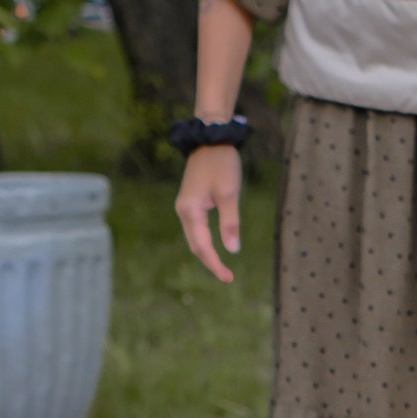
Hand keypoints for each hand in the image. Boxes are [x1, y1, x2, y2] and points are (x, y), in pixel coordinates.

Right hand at [174, 144, 241, 283]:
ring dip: (207, 253)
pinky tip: (216, 247)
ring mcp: (185, 207)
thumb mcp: (229, 193)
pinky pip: (196, 229)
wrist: (211, 139)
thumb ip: (230, 223)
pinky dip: (205, 241)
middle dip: (210, 262)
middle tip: (228, 276)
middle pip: (195, 246)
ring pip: (194, 238)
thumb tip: (233, 250)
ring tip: (223, 267)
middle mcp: (183, 211)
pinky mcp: (191, 202)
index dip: (215, 264)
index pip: (202, 247)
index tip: (229, 278)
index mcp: (190, 211)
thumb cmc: (221, 164)